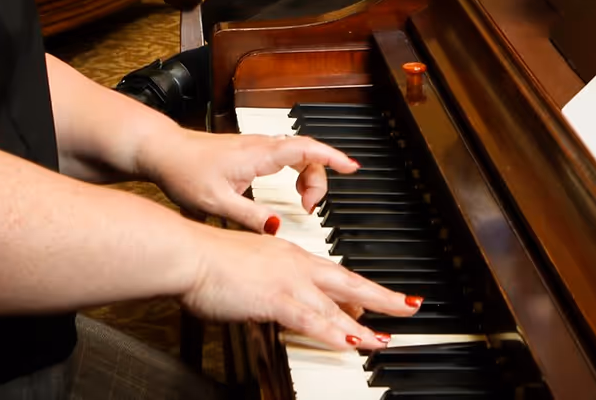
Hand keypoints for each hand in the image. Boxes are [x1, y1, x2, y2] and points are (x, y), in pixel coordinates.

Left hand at [136, 127, 356, 228]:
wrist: (162, 152)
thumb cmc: (184, 171)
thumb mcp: (217, 203)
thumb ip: (250, 217)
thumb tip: (276, 228)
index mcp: (259, 156)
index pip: (305, 150)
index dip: (332, 158)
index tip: (352, 167)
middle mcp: (261, 146)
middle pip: (307, 153)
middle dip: (319, 178)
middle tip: (311, 207)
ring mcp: (255, 146)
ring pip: (296, 153)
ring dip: (306, 174)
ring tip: (302, 203)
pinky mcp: (248, 150)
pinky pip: (284, 155)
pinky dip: (295, 170)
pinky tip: (288, 189)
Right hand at [180, 226, 418, 350]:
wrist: (190, 254)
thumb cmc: (206, 261)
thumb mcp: (245, 268)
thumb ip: (265, 284)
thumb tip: (274, 299)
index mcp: (287, 253)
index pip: (330, 273)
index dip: (354, 289)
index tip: (371, 300)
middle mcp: (294, 263)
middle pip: (348, 282)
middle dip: (381, 297)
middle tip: (406, 306)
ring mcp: (288, 280)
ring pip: (336, 306)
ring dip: (363, 326)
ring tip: (384, 339)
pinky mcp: (277, 298)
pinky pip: (313, 320)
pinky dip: (335, 332)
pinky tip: (352, 342)